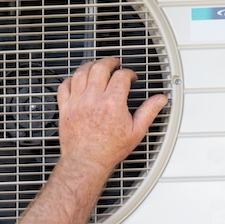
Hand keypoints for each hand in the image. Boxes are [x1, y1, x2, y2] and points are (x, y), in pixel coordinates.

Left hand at [56, 57, 167, 175]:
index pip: (121, 76)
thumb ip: (149, 111)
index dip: (129, 73)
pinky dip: (72, 78)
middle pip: (100, 68)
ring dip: (91, 65)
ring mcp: (77, 101)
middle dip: (109, 62)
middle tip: (114, 63)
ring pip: (81, 72)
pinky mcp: (65, 107)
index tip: (131, 77)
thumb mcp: (136, 131)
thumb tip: (160, 100)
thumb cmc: (109, 149)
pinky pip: (65, 85)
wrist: (87, 161)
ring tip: (97, 66)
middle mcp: (93, 99)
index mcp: (112, 103)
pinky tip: (78, 79)